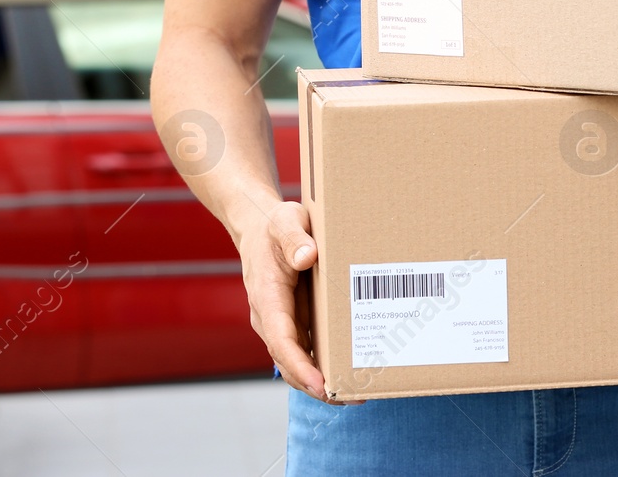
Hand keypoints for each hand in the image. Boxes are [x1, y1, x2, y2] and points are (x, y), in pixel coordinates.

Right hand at [234, 199, 353, 404]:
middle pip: (290, 362)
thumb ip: (295, 238)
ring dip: (323, 381)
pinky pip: (307, 348)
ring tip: (356, 393)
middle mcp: (271, 317)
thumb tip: (308, 258)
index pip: (281, 340)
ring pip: (299, 360)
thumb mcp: (285, 221)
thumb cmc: (275, 224)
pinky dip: (324, 363)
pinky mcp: (294, 320)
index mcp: (267, 297)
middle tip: (351, 396)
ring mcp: (282, 321)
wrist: (260, 226)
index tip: (322, 384)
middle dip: (317, 385)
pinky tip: (350, 369)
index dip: (301, 366)